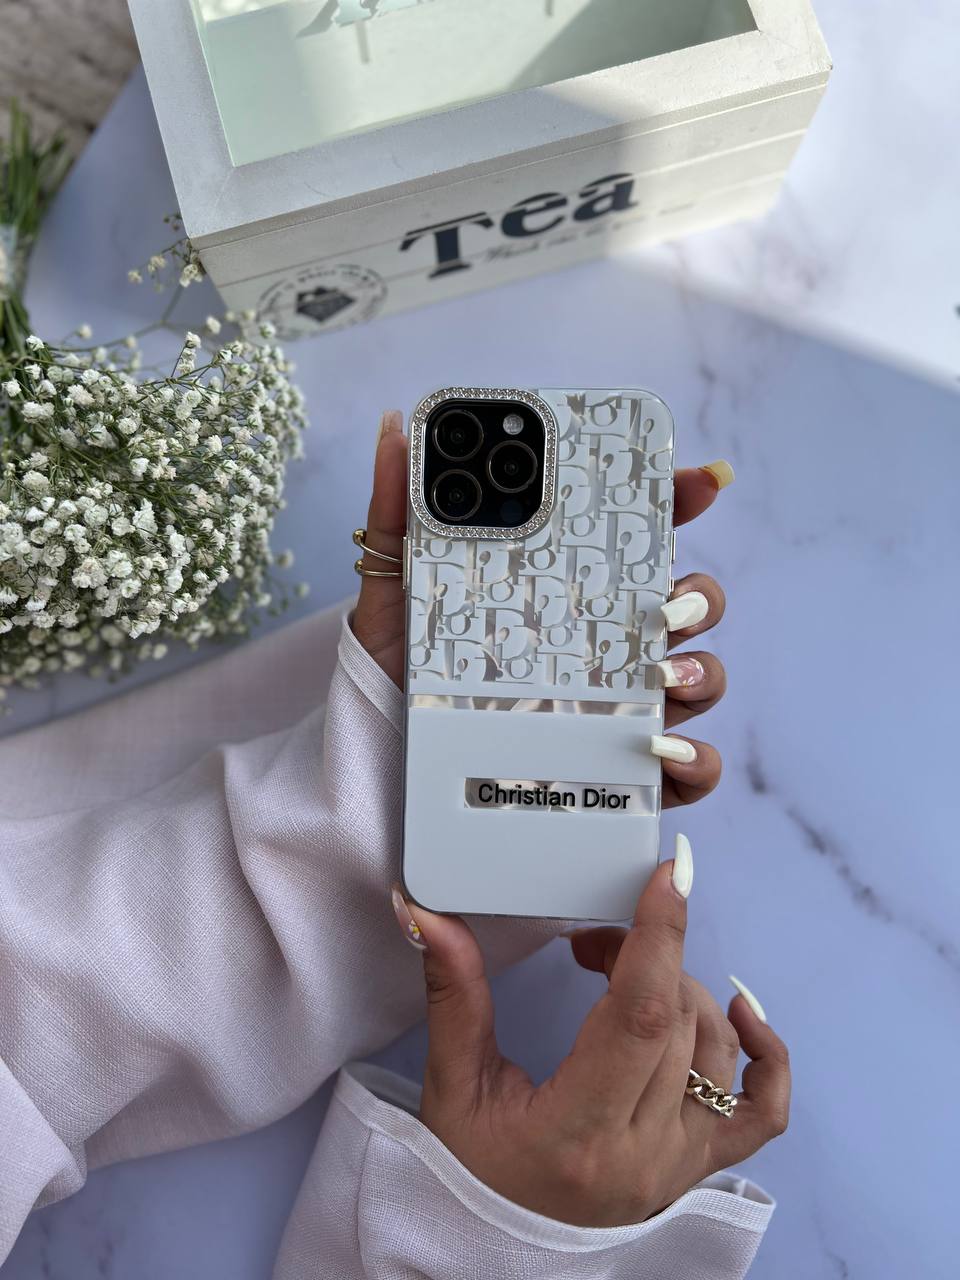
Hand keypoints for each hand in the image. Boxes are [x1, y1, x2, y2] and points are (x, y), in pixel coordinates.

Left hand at [352, 410, 731, 808]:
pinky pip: (686, 767)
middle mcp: (607, 644)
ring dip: (701, 671)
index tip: (701, 480)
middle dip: (700, 594)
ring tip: (662, 674)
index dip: (679, 501)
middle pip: (688, 605)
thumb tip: (394, 426)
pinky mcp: (620, 774)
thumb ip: (400, 513)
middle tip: (669, 601)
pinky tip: (663, 748)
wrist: (380, 754)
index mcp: (568, 590)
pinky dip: (695, 759)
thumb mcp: (395, 588)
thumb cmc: (401, 669)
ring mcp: (621, 708)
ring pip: (699, 678)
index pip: (639, 539)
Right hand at [393, 846, 789, 1227]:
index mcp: (576, 1130)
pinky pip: (764, 1111)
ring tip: (626, 973)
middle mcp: (640, 1151)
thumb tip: (426, 912)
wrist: (493, 1258)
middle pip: (677, 1018)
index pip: (640, 1015)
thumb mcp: (452, 1086)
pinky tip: (738, 1011)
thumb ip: (453, 993)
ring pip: (715, 1047)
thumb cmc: (468, 1177)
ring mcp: (678, 1164)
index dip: (659, 935)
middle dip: (645, 953)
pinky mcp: (698, 1168)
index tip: (667, 874)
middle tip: (591, 943)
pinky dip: (764, 1052)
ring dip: (680, 987)